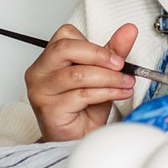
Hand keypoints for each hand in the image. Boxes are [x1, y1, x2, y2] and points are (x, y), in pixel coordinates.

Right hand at [26, 22, 138, 141]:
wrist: (80, 137)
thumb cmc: (86, 106)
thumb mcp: (103, 73)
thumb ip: (114, 51)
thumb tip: (129, 30)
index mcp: (49, 59)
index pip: (65, 35)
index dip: (93, 44)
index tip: (115, 55)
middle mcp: (39, 72)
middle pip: (66, 49)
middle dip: (100, 55)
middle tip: (121, 65)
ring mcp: (40, 91)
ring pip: (77, 74)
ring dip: (109, 78)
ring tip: (125, 83)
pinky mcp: (48, 109)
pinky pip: (81, 95)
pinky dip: (107, 92)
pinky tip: (119, 93)